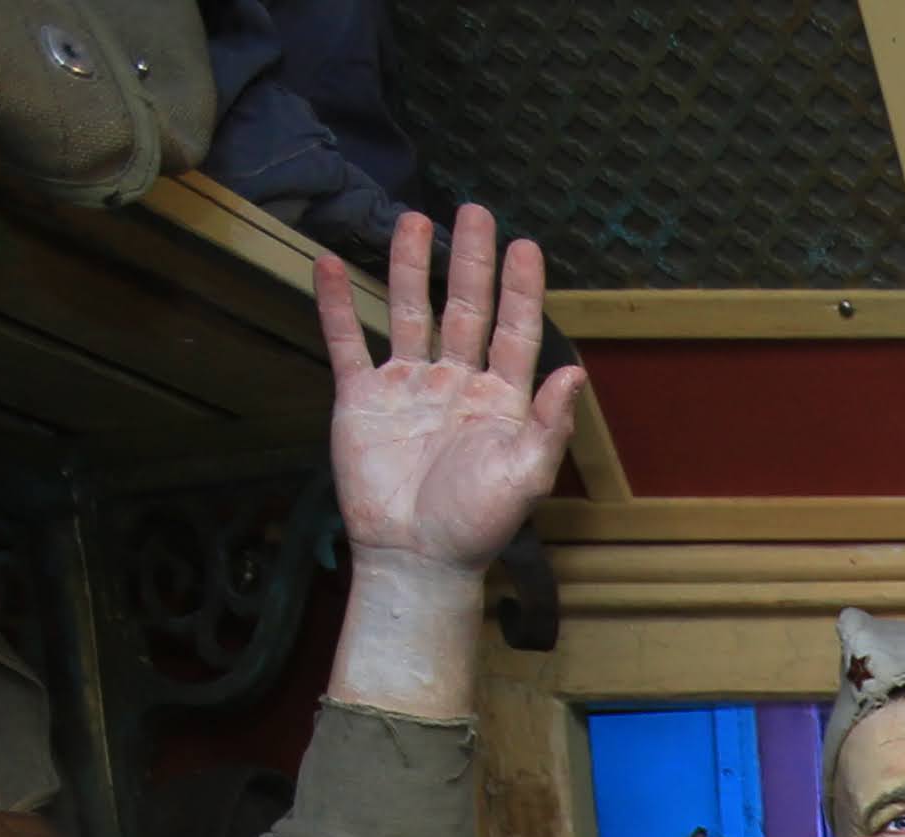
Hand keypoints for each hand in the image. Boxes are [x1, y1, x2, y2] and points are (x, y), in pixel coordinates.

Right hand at [314, 207, 581, 579]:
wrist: (415, 557)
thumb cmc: (476, 525)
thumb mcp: (524, 475)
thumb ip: (549, 423)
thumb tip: (576, 372)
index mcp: (500, 401)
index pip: (514, 332)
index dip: (520, 289)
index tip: (525, 245)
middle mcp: (456, 385)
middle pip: (464, 309)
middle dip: (469, 261)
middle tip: (474, 211)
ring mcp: (407, 387)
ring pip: (409, 313)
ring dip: (410, 268)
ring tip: (412, 220)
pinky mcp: (362, 399)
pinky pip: (347, 342)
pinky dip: (337, 304)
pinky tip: (328, 263)